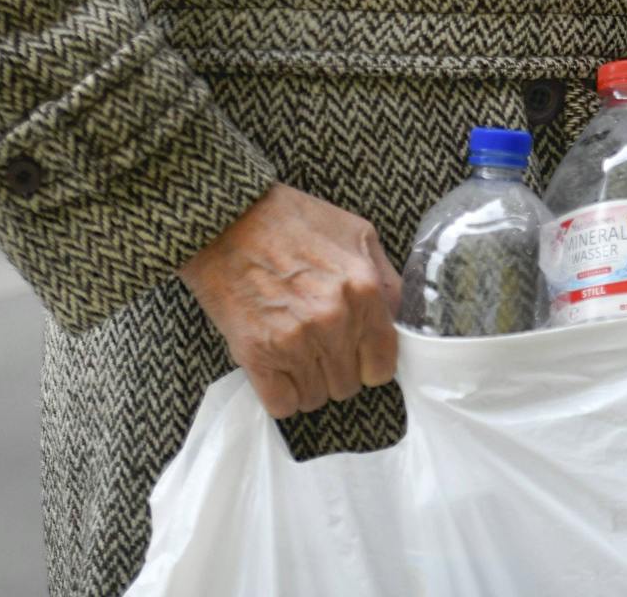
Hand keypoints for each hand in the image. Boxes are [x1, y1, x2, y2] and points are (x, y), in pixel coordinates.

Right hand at [176, 183, 402, 418]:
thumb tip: (397, 318)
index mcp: (364, 290)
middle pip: (348, 385)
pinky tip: (279, 369)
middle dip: (338, 370)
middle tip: (322, 346)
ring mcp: (295, 341)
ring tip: (298, 352)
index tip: (359, 355)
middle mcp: (334, 321)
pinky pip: (282, 405)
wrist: (230, 221)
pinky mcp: (257, 354)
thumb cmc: (296, 222)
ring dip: (309, 383)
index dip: (370, 362)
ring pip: (316, 398)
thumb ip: (386, 279)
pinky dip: (283, 395)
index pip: (383, 365)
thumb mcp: (359, 234)